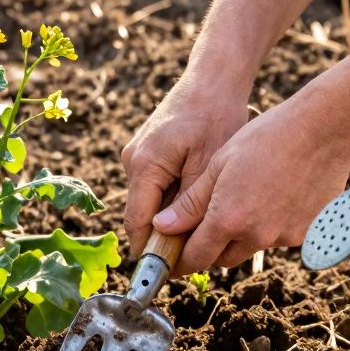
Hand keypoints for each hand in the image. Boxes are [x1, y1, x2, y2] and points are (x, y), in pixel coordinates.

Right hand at [121, 71, 251, 255]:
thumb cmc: (216, 115)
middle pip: (142, 215)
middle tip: (197, 254)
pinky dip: (173, 198)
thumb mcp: (210, 164)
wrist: (214, 77)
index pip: (137, 223)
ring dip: (172, 217)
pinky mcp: (147, 151)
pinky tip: (199, 200)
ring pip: (150, 201)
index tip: (170, 274)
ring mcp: (137, 154)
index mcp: (143, 165)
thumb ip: (190, 205)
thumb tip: (176, 242)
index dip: (151, 252)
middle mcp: (133, 161)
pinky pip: (155, 186)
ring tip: (203, 226)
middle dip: (165, 236)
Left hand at [149, 100, 349, 275]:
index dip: (181, 262)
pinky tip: (278, 197)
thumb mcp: (219, 165)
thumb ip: (190, 203)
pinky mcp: (308, 234)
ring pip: (252, 247)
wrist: (323, 130)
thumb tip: (162, 227)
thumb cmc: (266, 138)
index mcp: (228, 219)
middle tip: (207, 227)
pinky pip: (280, 238)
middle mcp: (257, 236)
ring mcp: (285, 237)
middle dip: (211, 248)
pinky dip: (273, 225)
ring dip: (244, 234)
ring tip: (250, 198)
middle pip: (223, 258)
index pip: (196, 257)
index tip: (173, 261)